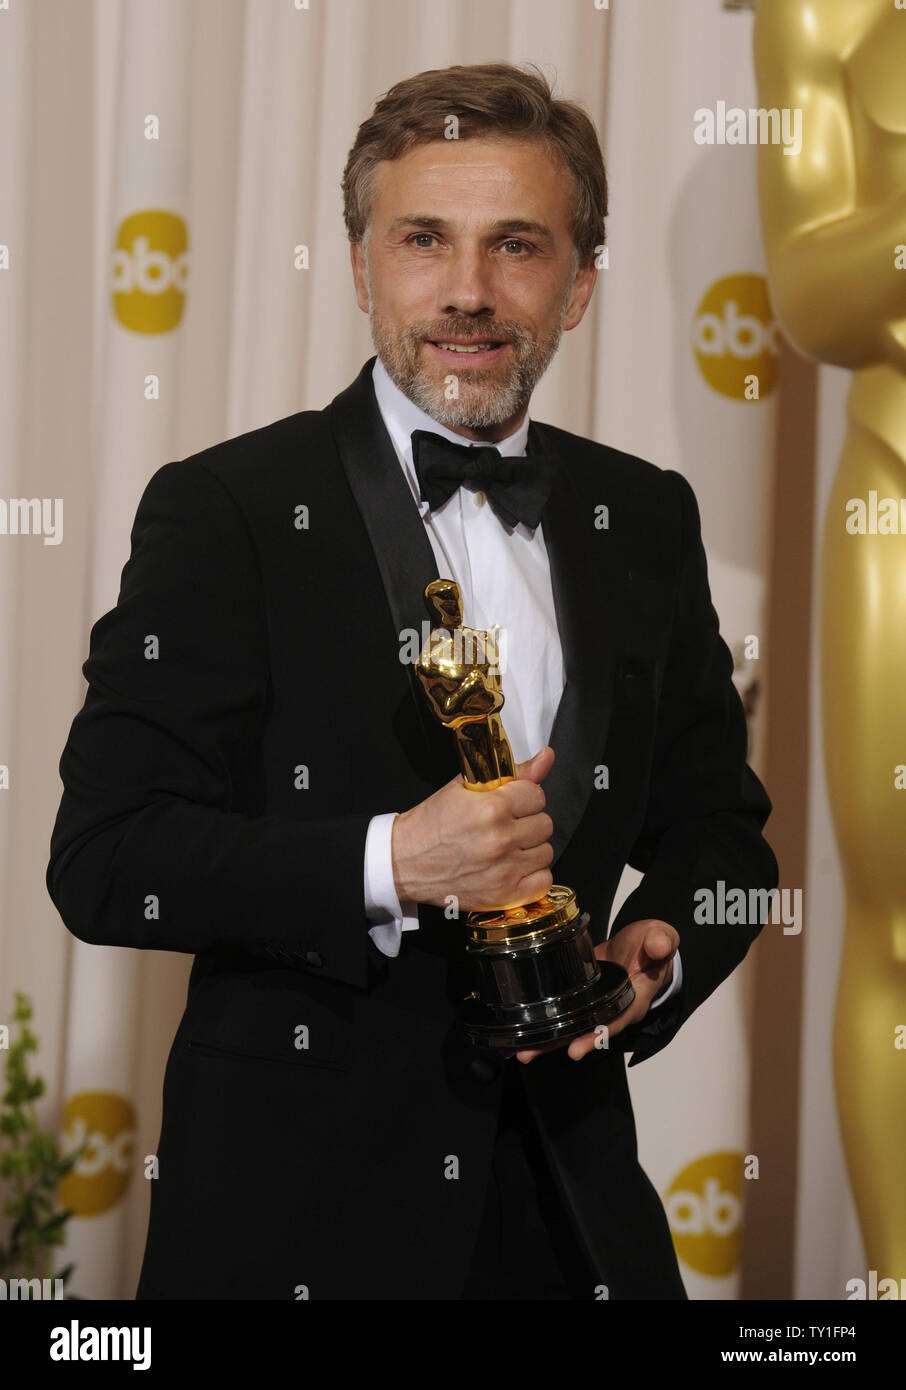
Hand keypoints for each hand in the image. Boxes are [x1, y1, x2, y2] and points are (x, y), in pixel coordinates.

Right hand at [391, 747, 555, 911]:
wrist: (404, 861)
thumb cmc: (431, 825)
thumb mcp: (465, 788)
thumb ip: (511, 773)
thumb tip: (546, 758)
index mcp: (492, 808)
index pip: (537, 795)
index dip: (523, 798)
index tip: (510, 804)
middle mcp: (501, 839)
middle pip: (545, 824)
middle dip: (527, 822)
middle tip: (505, 825)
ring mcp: (504, 870)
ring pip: (546, 852)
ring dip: (529, 849)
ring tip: (506, 847)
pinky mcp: (504, 895)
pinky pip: (543, 881)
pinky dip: (532, 876)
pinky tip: (513, 868)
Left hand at [513, 918, 678, 1063]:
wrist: (642, 943)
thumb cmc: (652, 944)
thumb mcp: (659, 938)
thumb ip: (660, 942)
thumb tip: (661, 945)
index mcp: (632, 999)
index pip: (614, 1022)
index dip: (596, 1036)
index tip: (576, 1049)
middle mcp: (611, 1009)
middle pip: (584, 1033)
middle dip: (556, 1044)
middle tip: (528, 1054)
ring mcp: (593, 1005)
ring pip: (568, 1028)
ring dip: (543, 1040)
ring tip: (517, 1051)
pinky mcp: (579, 997)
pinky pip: (559, 1012)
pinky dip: (540, 1022)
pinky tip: (517, 1030)